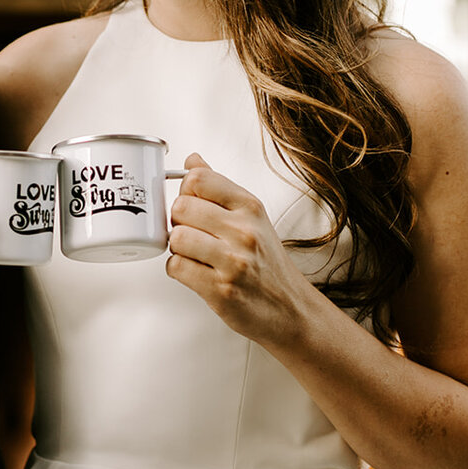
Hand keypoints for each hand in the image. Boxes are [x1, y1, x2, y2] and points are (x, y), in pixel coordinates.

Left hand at [166, 153, 315, 346]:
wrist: (291, 308)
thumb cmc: (268, 263)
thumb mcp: (252, 217)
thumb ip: (219, 188)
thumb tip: (192, 160)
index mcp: (250, 207)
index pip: (198, 179)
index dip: (185, 191)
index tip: (192, 203)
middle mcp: (243, 231)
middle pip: (181, 207)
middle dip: (178, 221)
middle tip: (192, 232)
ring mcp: (233, 261)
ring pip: (177, 238)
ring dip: (178, 247)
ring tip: (194, 253)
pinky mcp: (220, 289)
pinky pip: (176, 267)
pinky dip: (179, 270)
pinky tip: (195, 271)